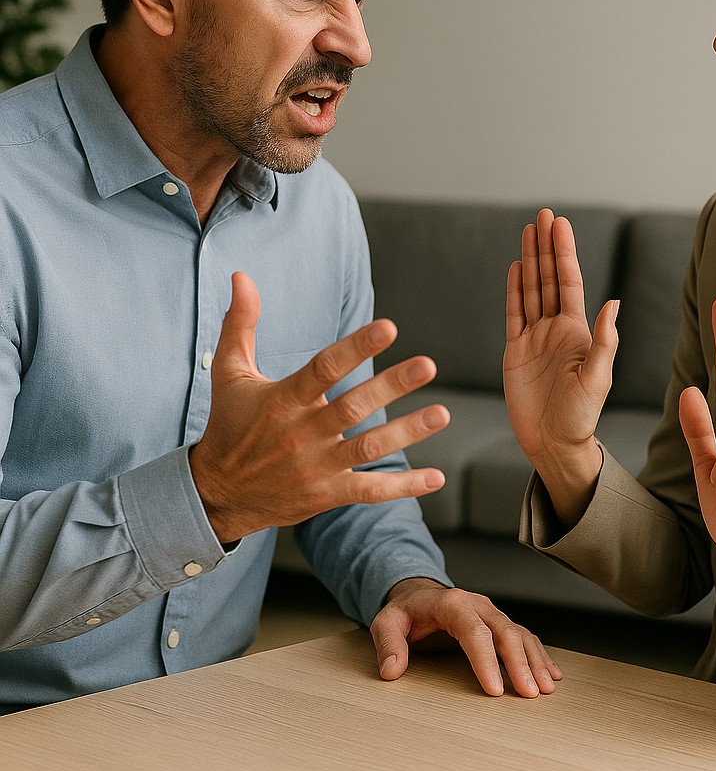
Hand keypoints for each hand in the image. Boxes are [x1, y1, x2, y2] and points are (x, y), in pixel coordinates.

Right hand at [189, 272, 449, 542]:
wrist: (217, 494)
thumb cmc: (229, 424)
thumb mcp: (229, 373)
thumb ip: (241, 323)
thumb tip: (242, 276)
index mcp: (282, 400)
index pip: (323, 369)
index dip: (356, 348)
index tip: (389, 328)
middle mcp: (301, 433)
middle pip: (353, 407)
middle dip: (391, 386)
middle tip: (428, 365)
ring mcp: (316, 467)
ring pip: (368, 448)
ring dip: (407, 432)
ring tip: (443, 413)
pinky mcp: (326, 494)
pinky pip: (368, 491)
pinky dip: (402, 486)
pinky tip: (436, 477)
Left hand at [371, 578, 562, 696]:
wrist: (419, 594)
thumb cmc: (405, 611)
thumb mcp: (386, 621)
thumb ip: (388, 644)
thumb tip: (392, 670)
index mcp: (452, 602)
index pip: (474, 632)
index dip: (486, 660)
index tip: (495, 690)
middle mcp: (477, 605)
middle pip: (504, 631)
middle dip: (519, 664)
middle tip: (529, 693)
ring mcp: (490, 613)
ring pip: (519, 633)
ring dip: (534, 660)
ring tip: (546, 687)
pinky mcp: (498, 622)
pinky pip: (524, 635)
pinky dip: (538, 654)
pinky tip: (551, 673)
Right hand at [503, 210, 617, 521]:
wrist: (554, 443)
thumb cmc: (581, 416)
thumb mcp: (598, 379)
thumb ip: (604, 342)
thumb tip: (612, 303)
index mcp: (577, 332)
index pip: (569, 282)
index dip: (563, 252)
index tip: (559, 225)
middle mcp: (556, 329)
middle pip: (549, 278)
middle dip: (546, 246)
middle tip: (543, 215)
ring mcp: (534, 338)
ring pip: (530, 290)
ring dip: (529, 260)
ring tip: (528, 231)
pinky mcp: (515, 352)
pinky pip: (513, 314)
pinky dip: (513, 290)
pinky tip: (515, 268)